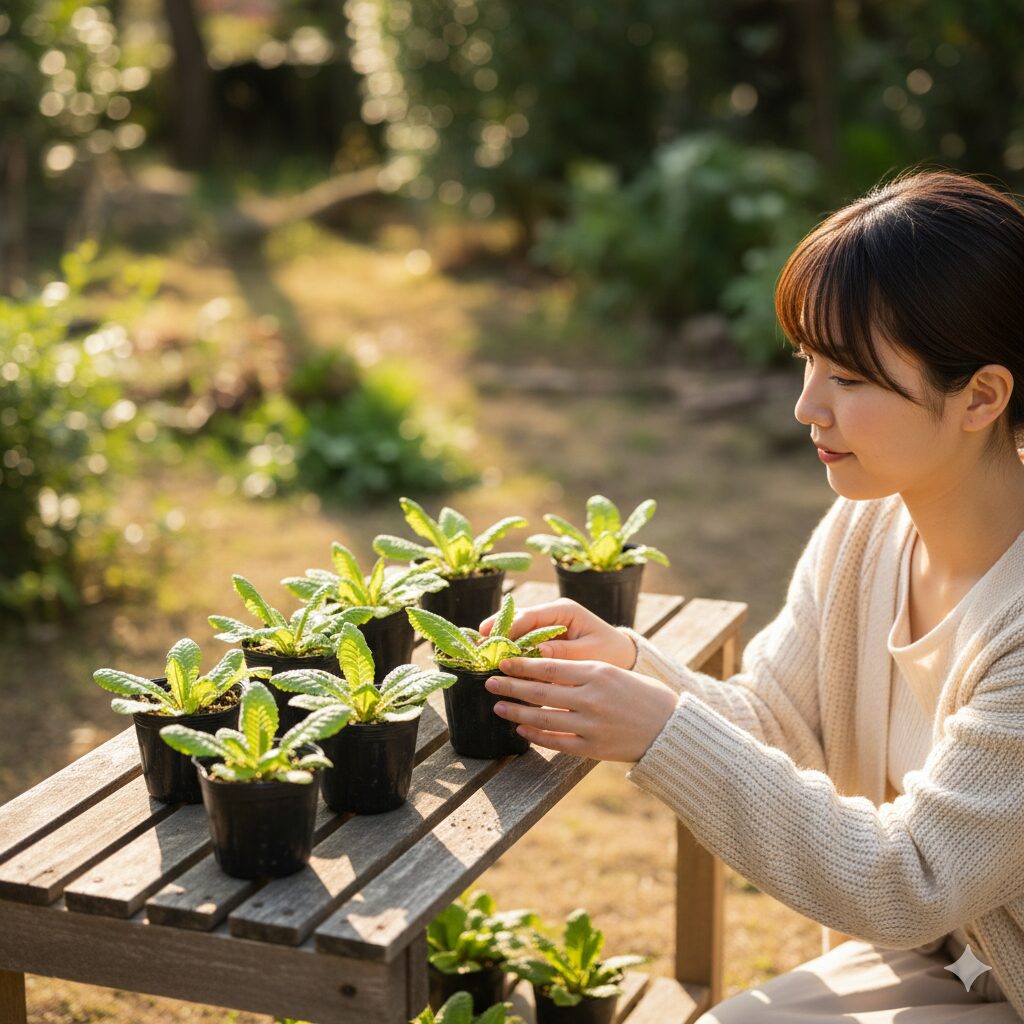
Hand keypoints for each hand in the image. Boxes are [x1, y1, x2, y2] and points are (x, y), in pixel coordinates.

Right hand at [479, 598, 636, 669]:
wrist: (622, 656)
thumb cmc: (609, 652)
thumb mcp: (589, 653)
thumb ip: (564, 652)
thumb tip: (537, 653)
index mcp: (564, 610)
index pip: (531, 615)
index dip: (510, 627)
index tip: (494, 640)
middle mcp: (552, 612)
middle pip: (519, 617)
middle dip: (498, 628)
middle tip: (478, 639)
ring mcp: (547, 623)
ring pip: (517, 627)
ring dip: (500, 636)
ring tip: (481, 647)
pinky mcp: (545, 636)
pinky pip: (523, 638)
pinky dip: (510, 646)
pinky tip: (496, 655)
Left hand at [485, 656, 677, 762]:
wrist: (670, 728)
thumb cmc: (643, 695)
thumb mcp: (614, 673)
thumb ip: (582, 672)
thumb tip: (545, 669)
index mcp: (597, 673)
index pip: (550, 667)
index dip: (522, 665)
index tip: (503, 663)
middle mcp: (592, 698)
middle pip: (540, 692)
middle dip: (511, 687)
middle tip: (490, 683)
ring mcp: (591, 725)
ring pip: (543, 718)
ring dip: (517, 712)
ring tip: (499, 707)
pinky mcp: (592, 748)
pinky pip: (556, 742)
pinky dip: (536, 735)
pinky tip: (522, 729)